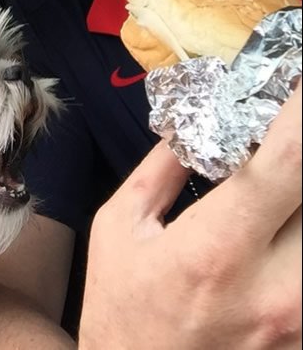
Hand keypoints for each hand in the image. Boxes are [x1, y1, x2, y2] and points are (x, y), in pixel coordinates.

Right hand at [80, 84, 301, 348]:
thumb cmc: (120, 307)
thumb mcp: (119, 229)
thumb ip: (161, 169)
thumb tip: (198, 119)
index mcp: (214, 250)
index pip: (286, 164)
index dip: (302, 112)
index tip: (300, 84)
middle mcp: (275, 288)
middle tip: (286, 136)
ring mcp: (302, 320)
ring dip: (301, 201)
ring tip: (278, 188)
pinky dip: (301, 237)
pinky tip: (278, 229)